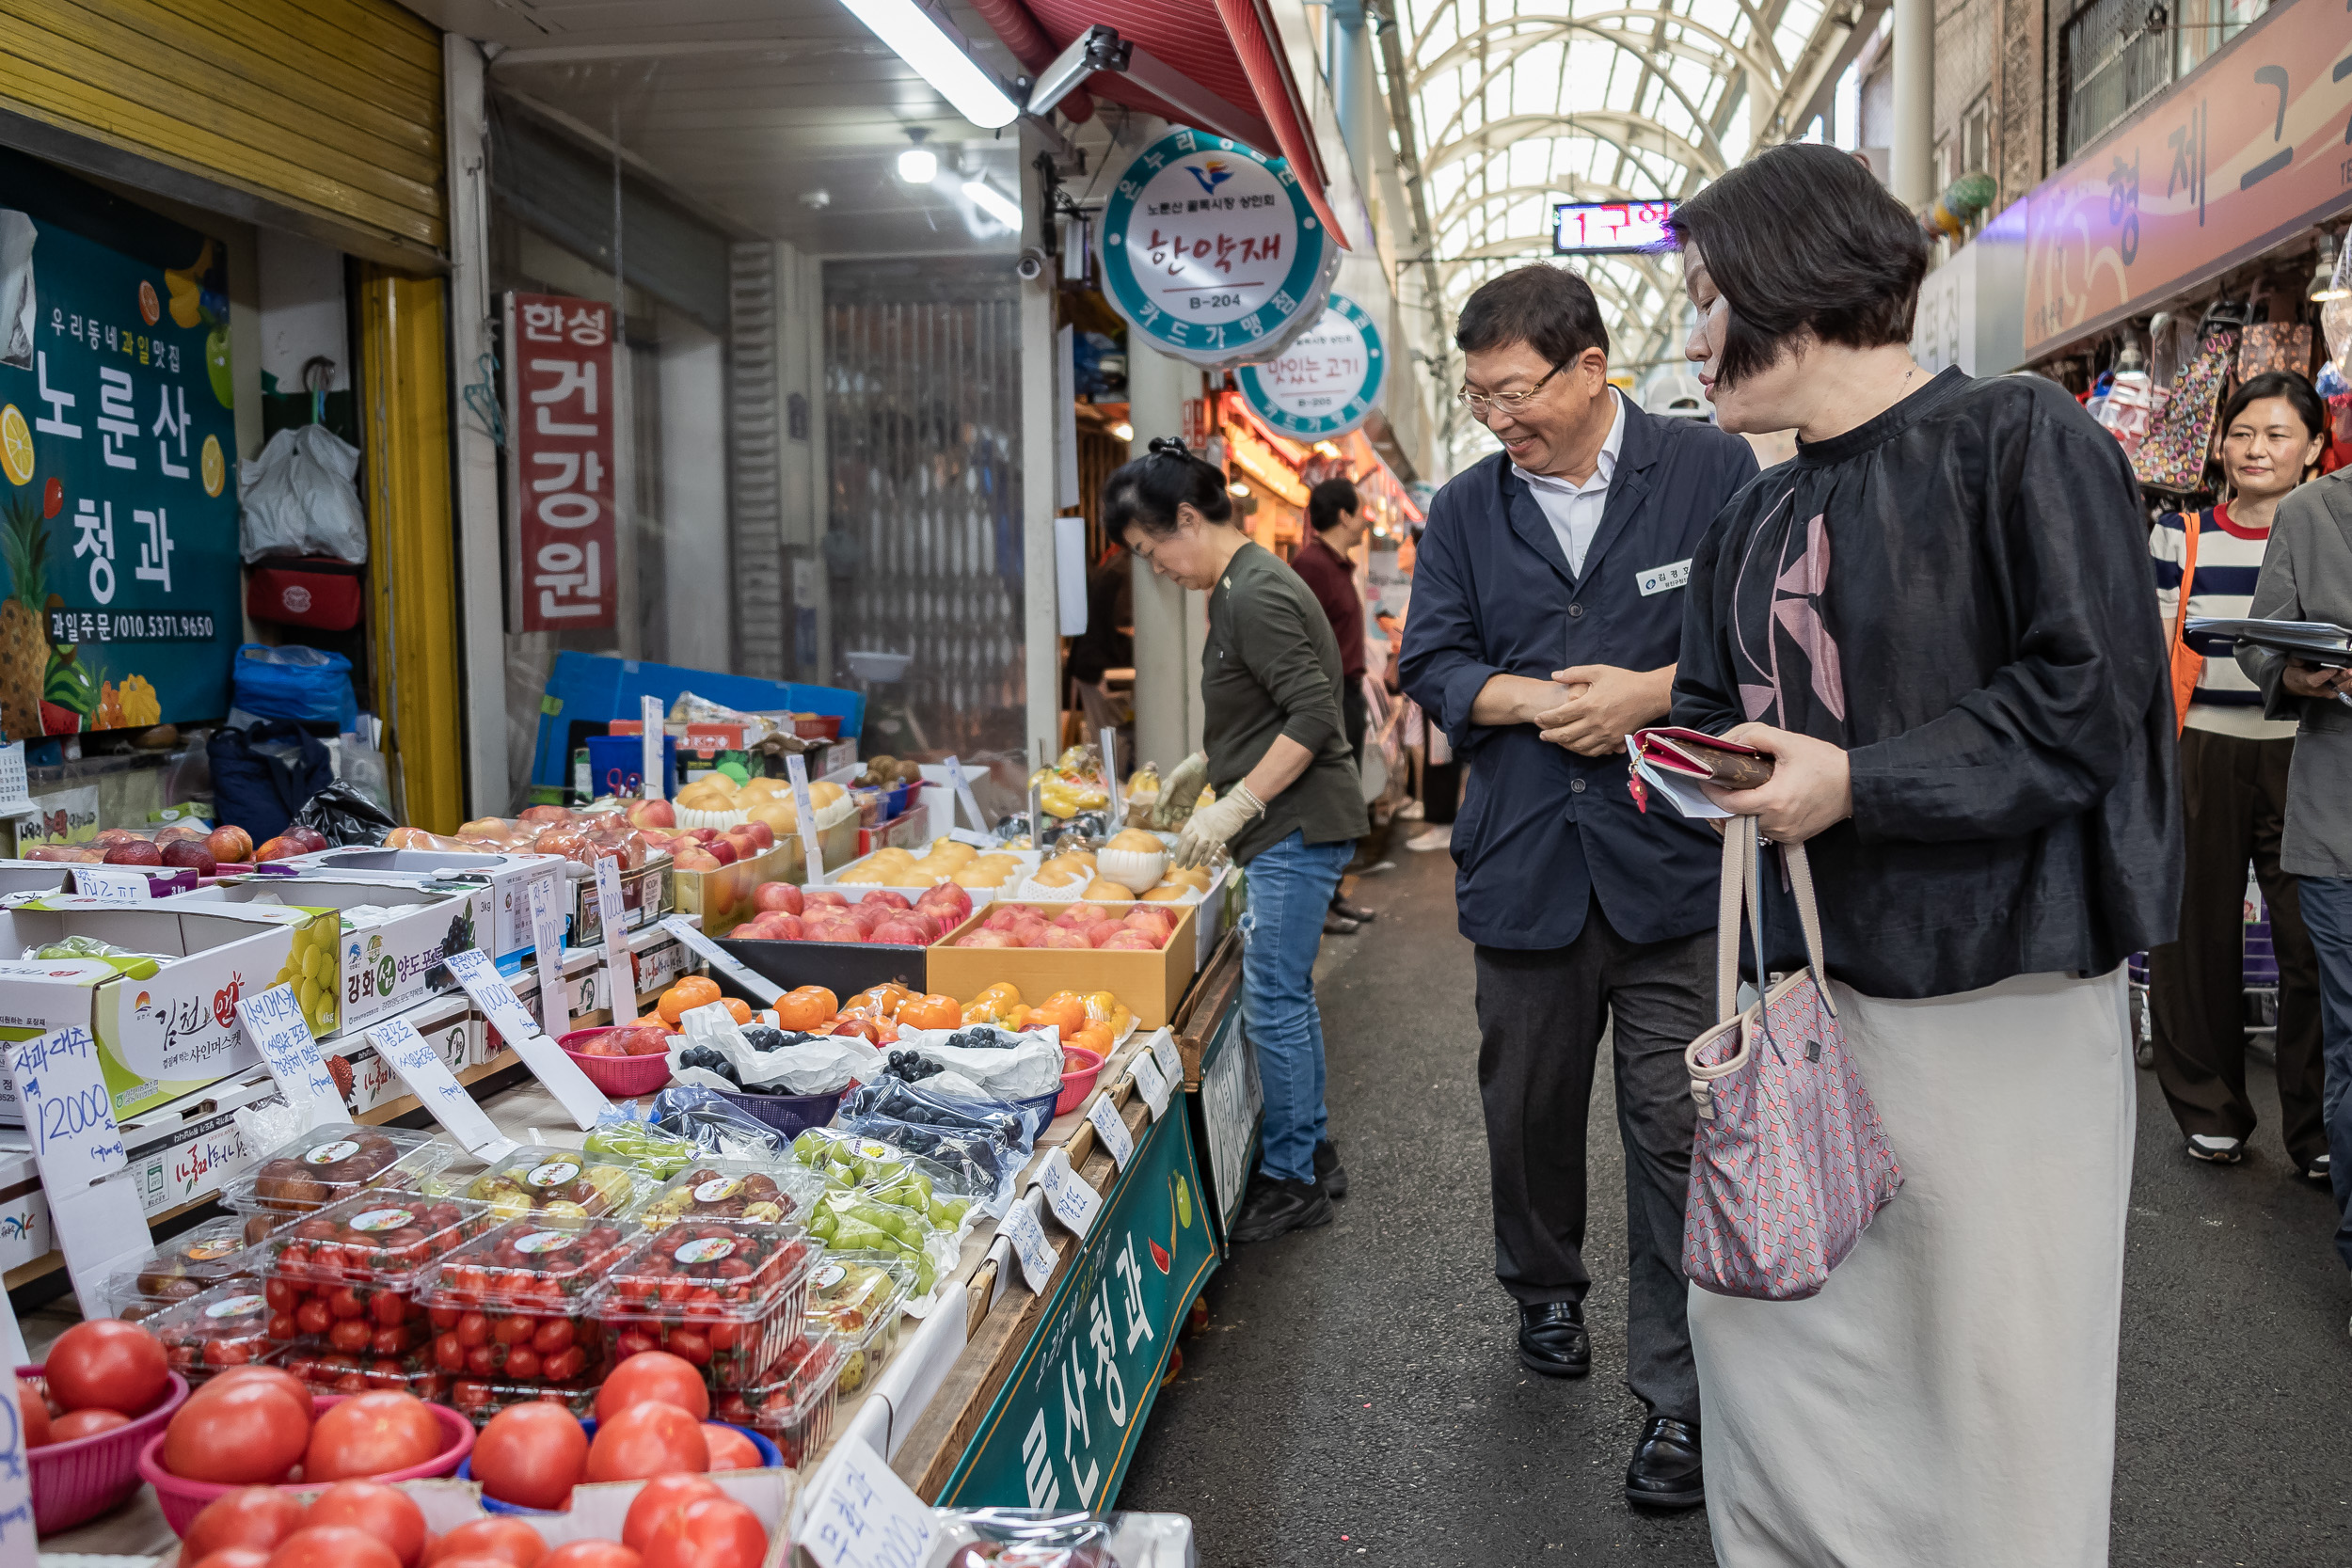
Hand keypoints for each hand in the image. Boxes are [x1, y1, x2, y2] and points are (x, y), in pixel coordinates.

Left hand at [1171, 781, 1263, 867]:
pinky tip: (1203, 863)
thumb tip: (1190, 839)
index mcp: (1194, 821)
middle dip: (1182, 856)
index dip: (1179, 847)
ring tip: (1189, 867)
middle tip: (1179, 865)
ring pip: (1197, 849)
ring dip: (1192, 860)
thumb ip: (1196, 826)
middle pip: (1187, 843)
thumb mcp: (1203, 815)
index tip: (1176, 856)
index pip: (1182, 836)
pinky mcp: (1218, 838)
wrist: (1235, 808)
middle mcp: (1199, 827)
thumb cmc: (1219, 811)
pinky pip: (1210, 851)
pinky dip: (1206, 858)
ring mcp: (1208, 833)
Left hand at [1534, 665, 1672, 755]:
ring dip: (1563, 745)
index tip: (1537, 719)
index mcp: (1588, 704)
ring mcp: (1605, 734)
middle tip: (1541, 735)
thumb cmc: (1624, 681)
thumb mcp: (1599, 671)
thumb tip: (1554, 675)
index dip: (1545, 719)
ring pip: (1578, 746)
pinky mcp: (1614, 741)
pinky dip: (1581, 751)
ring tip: (1556, 741)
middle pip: (1565, 735)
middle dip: (1550, 736)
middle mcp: (1595, 722)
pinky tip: (1576, 747)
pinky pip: (1593, 752)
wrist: (1650, 695)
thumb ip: (1575, 673)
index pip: (1559, 715)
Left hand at [1699, 723, 1851, 843]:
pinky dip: (1754, 820)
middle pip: (1734, 819)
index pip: (1728, 805)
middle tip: (1717, 786)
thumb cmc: (1824, 763)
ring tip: (1735, 793)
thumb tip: (1731, 741)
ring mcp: (1785, 834)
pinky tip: (1755, 803)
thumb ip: (1757, 735)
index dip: (1712, 793)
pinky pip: (1763, 832)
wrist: (1856, 785)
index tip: (1705, 780)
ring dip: (1738, 813)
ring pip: (1747, 828)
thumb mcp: (1790, 742)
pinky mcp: (1793, 838)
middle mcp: (1776, 823)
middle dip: (1721, 804)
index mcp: (1774, 801)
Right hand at [2282, 659, 2351, 699]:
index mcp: (2305, 681)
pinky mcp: (2333, 694)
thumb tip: (2301, 658)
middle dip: (2343, 677)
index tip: (2333, 669)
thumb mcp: (2291, 666)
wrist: (2295, 686)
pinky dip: (2351, 687)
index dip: (2324, 676)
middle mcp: (2317, 689)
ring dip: (2350, 683)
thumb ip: (2295, 661)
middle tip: (2351, 671)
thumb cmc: (2295, 674)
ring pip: (2341, 690)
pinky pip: (2346, 692)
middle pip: (2332, 685)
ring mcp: (2326, 693)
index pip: (2315, 681)